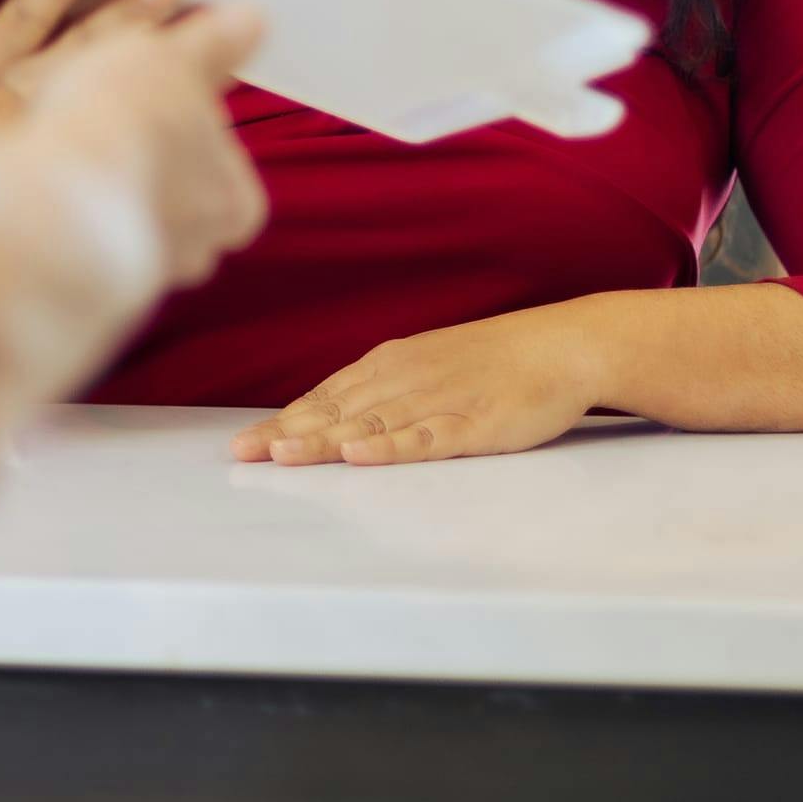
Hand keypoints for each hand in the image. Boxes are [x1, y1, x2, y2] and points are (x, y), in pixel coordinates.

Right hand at [18, 1, 269, 290]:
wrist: (43, 212)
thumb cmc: (124, 126)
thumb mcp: (174, 59)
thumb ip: (214, 43)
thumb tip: (254, 19)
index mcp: (236, 205)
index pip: (224, 161)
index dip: (189, 122)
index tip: (153, 95)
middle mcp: (194, 254)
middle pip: (174, 192)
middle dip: (141, 159)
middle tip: (102, 116)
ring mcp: (132, 278)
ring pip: (118, 217)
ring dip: (93, 185)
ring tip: (57, 141)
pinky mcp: (71, 286)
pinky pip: (70, 235)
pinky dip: (55, 208)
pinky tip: (30, 176)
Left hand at [230, 302, 607, 466]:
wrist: (559, 346)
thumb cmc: (490, 361)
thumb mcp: (426, 367)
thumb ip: (382, 393)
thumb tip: (333, 418)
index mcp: (390, 366)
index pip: (325, 398)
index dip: (284, 421)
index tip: (244, 444)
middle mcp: (405, 380)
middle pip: (336, 412)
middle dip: (286, 433)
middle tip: (243, 454)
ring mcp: (438, 401)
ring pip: (370, 425)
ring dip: (324, 441)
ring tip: (283, 454)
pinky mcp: (473, 424)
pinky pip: (425, 438)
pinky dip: (391, 447)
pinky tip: (362, 454)